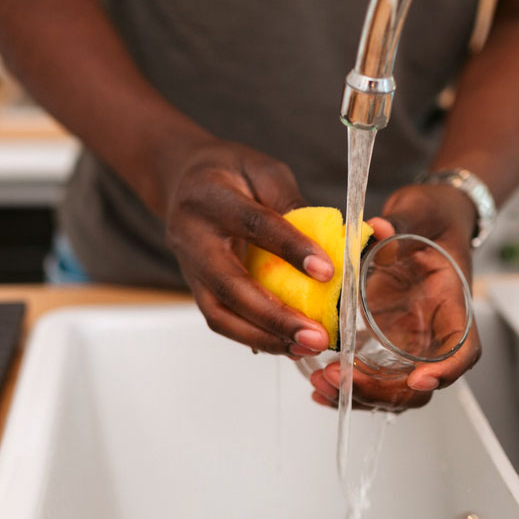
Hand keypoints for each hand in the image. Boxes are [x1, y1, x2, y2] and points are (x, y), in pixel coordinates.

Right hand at [164, 140, 334, 356]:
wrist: (182, 182)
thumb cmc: (230, 173)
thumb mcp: (264, 171)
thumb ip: (293, 203)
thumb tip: (336, 242)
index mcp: (211, 198)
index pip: (255, 225)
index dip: (291, 249)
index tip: (328, 272)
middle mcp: (193, 238)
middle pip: (230, 285)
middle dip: (275, 317)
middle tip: (317, 335)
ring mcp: (189, 269)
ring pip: (220, 314)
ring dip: (265, 337)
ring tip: (305, 347)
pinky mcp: (196, 289)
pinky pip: (221, 320)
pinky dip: (254, 337)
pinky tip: (287, 345)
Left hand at [307, 183, 480, 411]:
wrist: (426, 221)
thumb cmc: (433, 219)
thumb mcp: (421, 213)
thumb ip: (401, 223)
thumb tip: (378, 229)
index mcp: (452, 306)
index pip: (464, 350)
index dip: (446, 370)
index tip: (420, 378)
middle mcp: (432, 334)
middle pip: (419, 385)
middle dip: (381, 391)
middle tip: (340, 377)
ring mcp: (407, 343)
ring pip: (392, 391)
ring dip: (358, 395)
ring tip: (321, 383)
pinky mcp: (383, 343)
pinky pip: (370, 377)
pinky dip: (347, 389)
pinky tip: (319, 388)